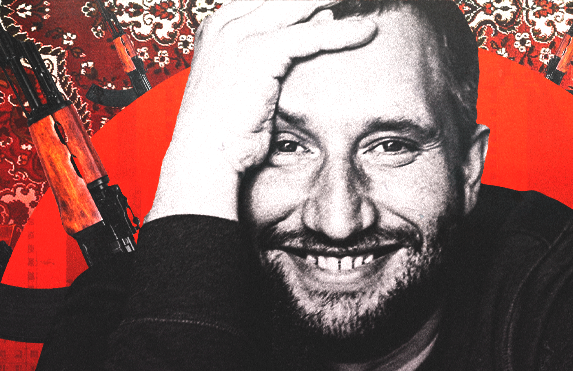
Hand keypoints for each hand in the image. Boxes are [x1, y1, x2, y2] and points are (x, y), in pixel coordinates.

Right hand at [146, 1, 376, 222]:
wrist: (206, 154)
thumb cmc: (229, 126)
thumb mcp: (254, 78)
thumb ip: (282, 46)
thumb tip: (321, 20)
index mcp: (221, 25)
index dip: (303, 0)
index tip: (332, 1)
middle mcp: (227, 23)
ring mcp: (239, 36)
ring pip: (300, 6)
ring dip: (336, 1)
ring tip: (365, 1)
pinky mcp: (257, 54)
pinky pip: (310, 37)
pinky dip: (341, 34)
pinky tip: (366, 31)